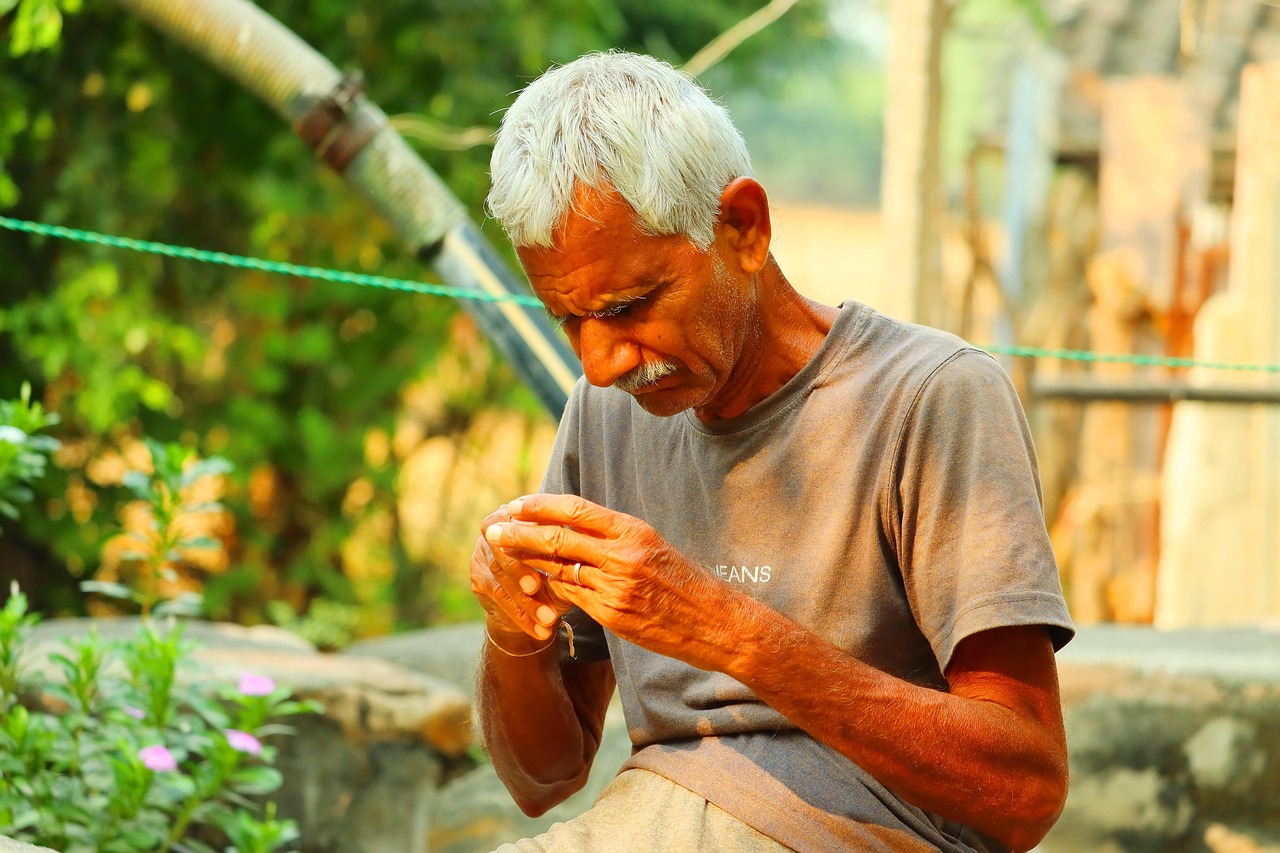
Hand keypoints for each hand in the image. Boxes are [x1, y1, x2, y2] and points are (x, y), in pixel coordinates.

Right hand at [470, 505, 572, 646]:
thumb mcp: (566, 562)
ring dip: (525, 600)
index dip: (533, 538)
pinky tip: (539, 631)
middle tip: (537, 589)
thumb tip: (578, 557)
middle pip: (502, 548)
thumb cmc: (560, 570)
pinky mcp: (478, 578)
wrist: (534, 603)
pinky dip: (521, 615)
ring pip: (499, 575)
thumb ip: (566, 555)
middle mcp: (494, 527)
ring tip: (550, 619)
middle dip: (521, 570)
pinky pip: (497, 596)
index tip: (554, 556)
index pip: (521, 521)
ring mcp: (481, 552)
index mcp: (519, 513)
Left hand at [483, 494, 739, 668]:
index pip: (576, 510)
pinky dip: (550, 591)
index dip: (540, 506)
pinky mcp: (613, 616)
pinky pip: (572, 599)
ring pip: (559, 570)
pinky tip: (533, 587)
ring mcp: (616, 588)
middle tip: (492, 530)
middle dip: (519, 534)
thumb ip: (614, 537)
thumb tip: (573, 525)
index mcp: (633, 530)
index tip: (516, 504)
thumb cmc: (683, 581)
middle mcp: (623, 555)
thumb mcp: (652, 546)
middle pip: (558, 538)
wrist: (715, 621)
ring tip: (503, 556)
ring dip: (527, 563)